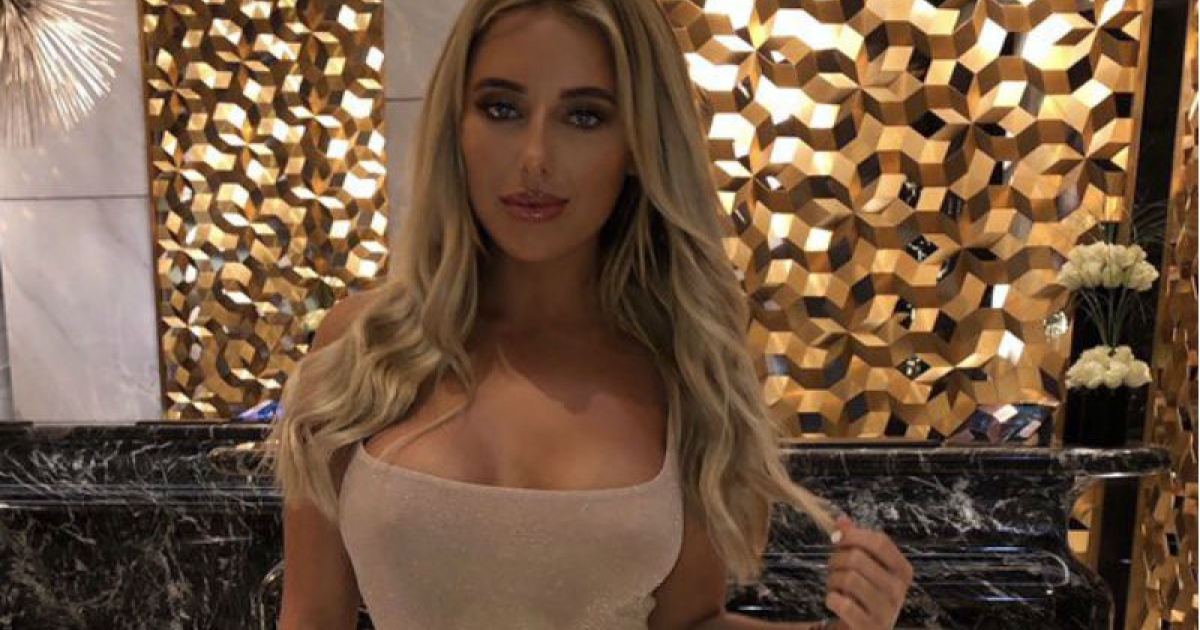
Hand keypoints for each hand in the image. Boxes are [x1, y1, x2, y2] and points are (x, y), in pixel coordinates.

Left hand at [822, 515, 912, 629]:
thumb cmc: (862, 595)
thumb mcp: (863, 567)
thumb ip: (855, 542)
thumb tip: (841, 519)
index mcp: (902, 570)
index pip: (879, 540)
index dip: (853, 535)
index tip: (837, 538)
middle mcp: (898, 590)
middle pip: (858, 558)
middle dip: (836, 560)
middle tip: (834, 570)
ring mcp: (886, 612)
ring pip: (849, 579)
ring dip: (833, 581)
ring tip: (836, 587)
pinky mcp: (870, 627)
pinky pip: (844, 604)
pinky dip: (832, 599)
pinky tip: (835, 602)